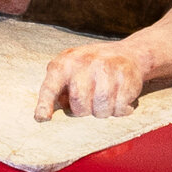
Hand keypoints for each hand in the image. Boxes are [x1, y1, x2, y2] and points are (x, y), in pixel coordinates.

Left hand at [34, 40, 149, 121]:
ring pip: (101, 109)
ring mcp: (107, 68)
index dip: (45, 103)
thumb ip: (57, 89)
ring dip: (103, 111)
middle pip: (79, 104)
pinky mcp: (126, 77)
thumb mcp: (70, 70)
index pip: (51, 86)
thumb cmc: (92, 68)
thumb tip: (45, 115)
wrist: (129, 54)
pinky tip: (120, 98)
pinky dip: (120, 110)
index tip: (42, 117)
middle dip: (84, 110)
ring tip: (105, 99)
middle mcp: (85, 63)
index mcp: (65, 63)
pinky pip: (119, 108)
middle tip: (90, 101)